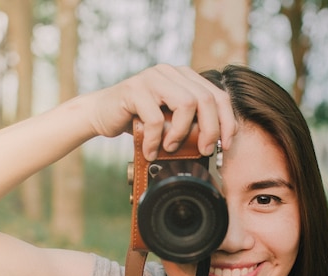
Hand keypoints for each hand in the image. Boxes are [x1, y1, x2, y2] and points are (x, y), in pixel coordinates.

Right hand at [89, 64, 236, 160]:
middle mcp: (171, 72)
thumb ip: (190, 124)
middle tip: (204, 151)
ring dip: (182, 133)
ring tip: (170, 148)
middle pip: (206, 99)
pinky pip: (156, 118)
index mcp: (184, 77)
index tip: (225, 145)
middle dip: (210, 130)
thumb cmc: (137, 120)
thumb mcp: (169, 122)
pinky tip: (150, 151)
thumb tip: (214, 146)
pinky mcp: (135, 90)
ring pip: (186, 104)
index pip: (218, 95)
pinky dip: (155, 140)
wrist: (100, 114)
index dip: (227, 121)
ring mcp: (153, 78)